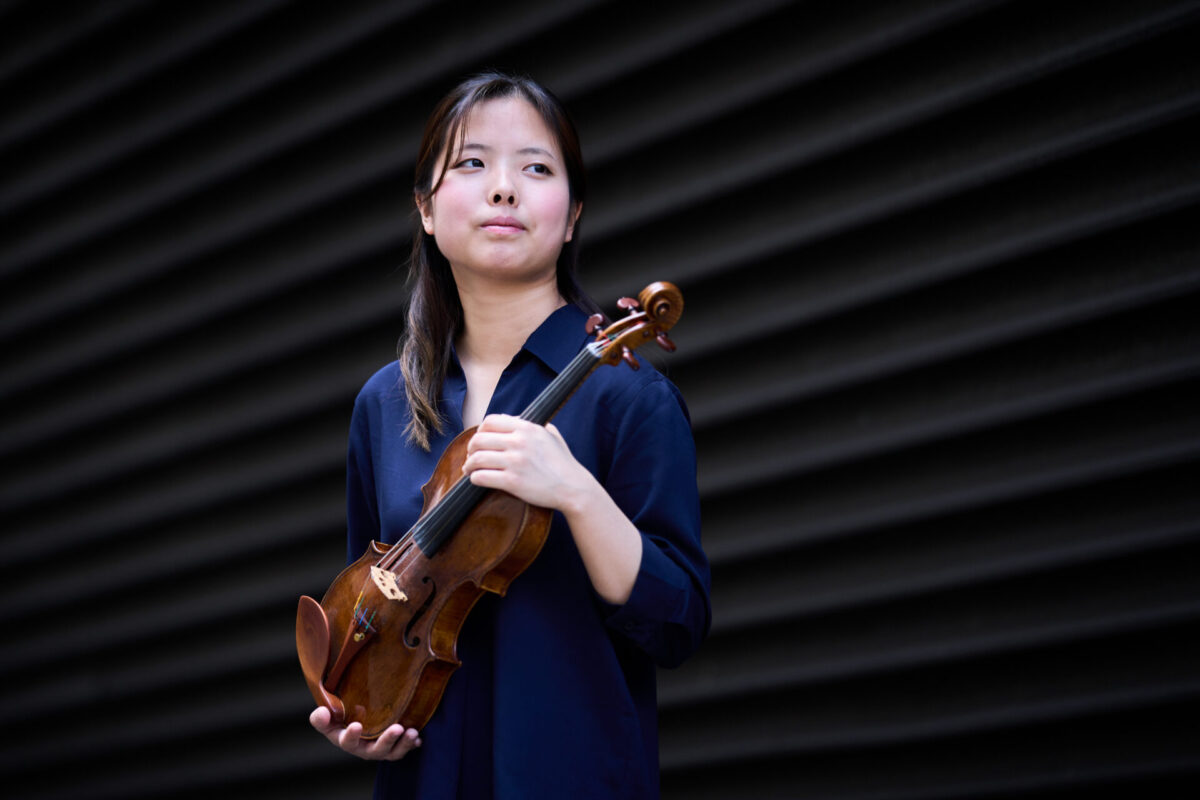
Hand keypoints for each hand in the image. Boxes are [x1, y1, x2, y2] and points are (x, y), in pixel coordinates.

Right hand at [309, 706, 421, 760]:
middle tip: (397, 728)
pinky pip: (403, 749)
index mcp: (346, 741)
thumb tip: (322, 712)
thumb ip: (321, 718)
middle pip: (375, 750)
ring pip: (392, 752)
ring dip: (404, 744)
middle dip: (387, 741)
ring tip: (413, 732)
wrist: (356, 719)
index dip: (351, 736)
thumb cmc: (340, 718)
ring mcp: (380, 749)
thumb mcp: (328, 718)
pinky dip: (412, 745)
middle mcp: (364, 748)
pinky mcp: (393, 746)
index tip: (357, 726)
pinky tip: (418, 739)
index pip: (347, 742)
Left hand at [462, 415, 593, 511]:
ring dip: (469, 464)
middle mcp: (519, 442)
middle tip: (471, 456)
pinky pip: (482, 477)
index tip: (480, 440)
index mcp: (527, 428)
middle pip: (479, 439)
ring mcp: (515, 462)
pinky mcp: (512, 481)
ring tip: (470, 469)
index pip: (490, 421)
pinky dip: (475, 478)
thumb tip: (512, 419)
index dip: (480, 430)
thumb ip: (531, 425)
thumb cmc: (563, 463)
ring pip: (477, 458)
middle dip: (470, 448)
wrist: (573, 487)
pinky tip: (477, 480)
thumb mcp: (552, 435)